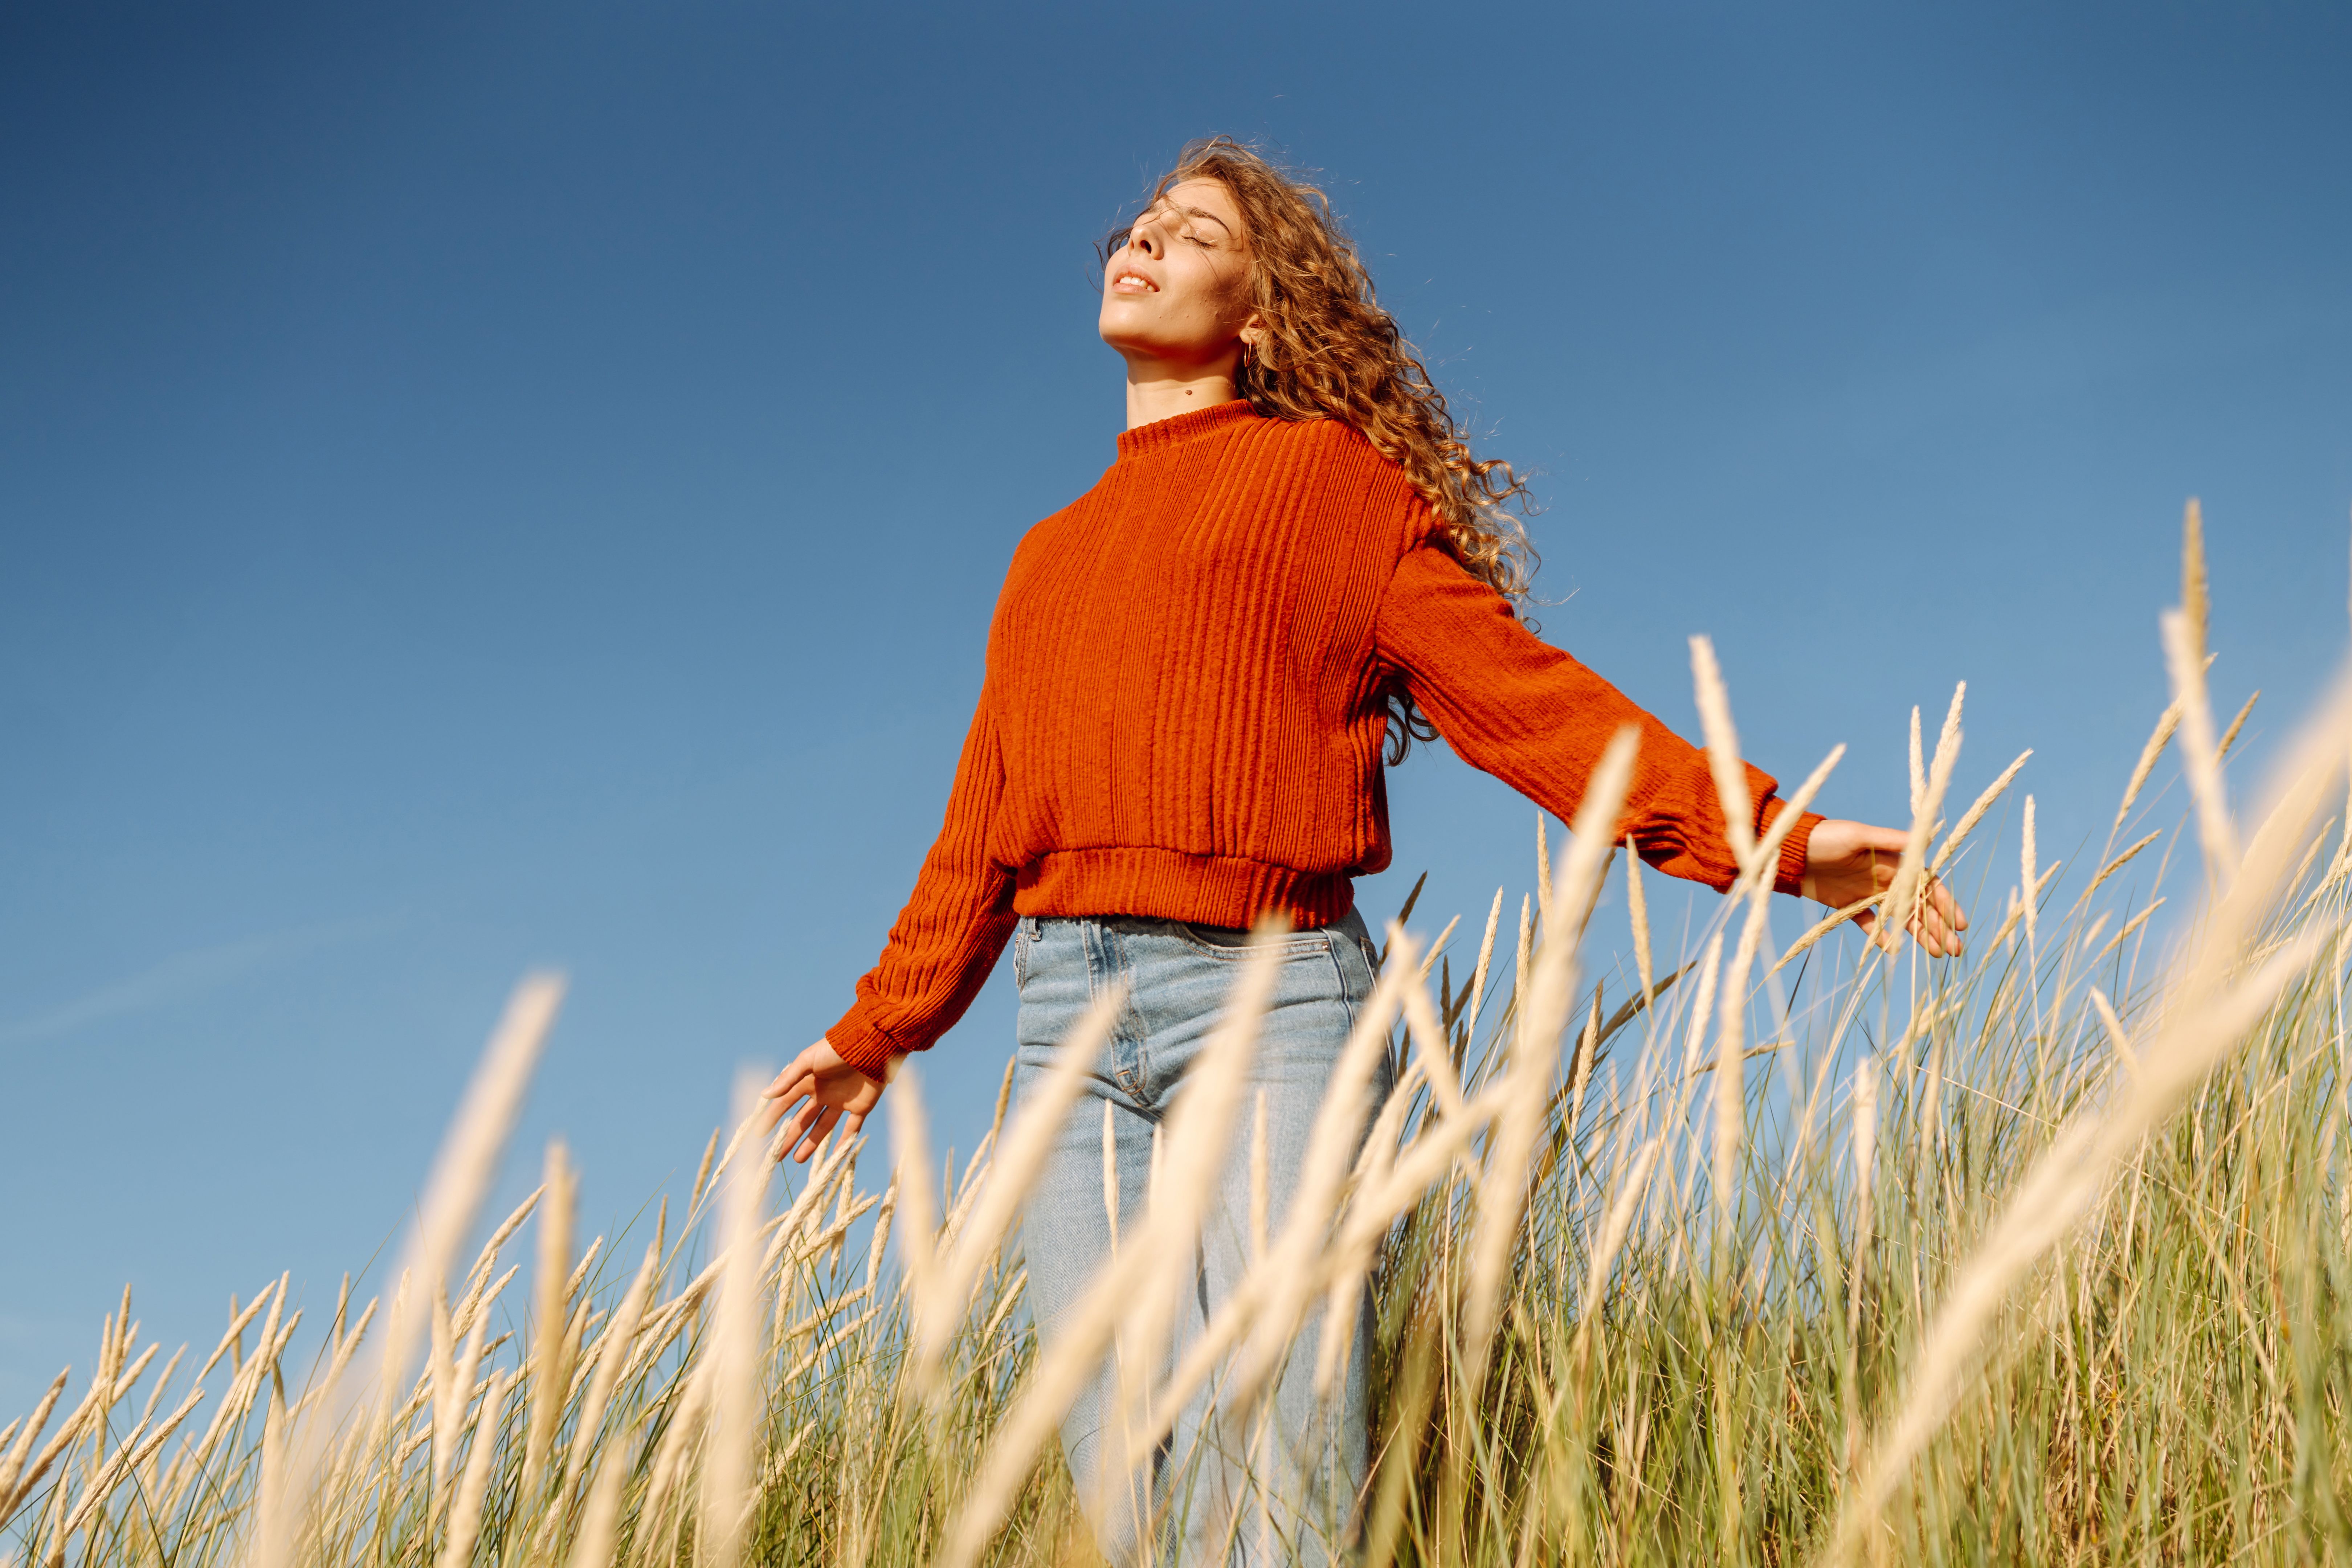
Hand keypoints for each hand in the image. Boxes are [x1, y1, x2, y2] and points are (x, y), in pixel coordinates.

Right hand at [759, 1038, 884, 1163]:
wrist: (871, 1046)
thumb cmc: (836, 1049)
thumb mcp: (808, 1061)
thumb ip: (788, 1079)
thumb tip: (764, 1094)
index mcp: (808, 1081)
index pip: (786, 1103)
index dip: (773, 1118)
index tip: (760, 1134)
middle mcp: (823, 1093)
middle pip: (802, 1120)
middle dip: (789, 1137)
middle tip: (777, 1156)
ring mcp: (841, 1101)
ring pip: (822, 1127)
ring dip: (810, 1143)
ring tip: (797, 1160)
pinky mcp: (860, 1107)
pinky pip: (851, 1129)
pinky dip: (844, 1143)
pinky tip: (835, 1157)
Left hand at [1799, 818, 1967, 956]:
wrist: (1792, 850)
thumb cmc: (1826, 836)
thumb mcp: (1859, 835)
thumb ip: (1891, 840)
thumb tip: (1926, 838)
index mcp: (1893, 862)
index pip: (1927, 885)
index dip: (1945, 904)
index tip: (1958, 924)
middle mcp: (1886, 879)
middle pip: (1919, 906)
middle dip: (1938, 926)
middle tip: (1954, 950)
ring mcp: (1869, 893)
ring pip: (1900, 918)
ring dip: (1919, 935)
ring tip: (1935, 955)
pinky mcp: (1850, 906)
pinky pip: (1871, 924)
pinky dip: (1882, 936)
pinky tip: (1895, 949)